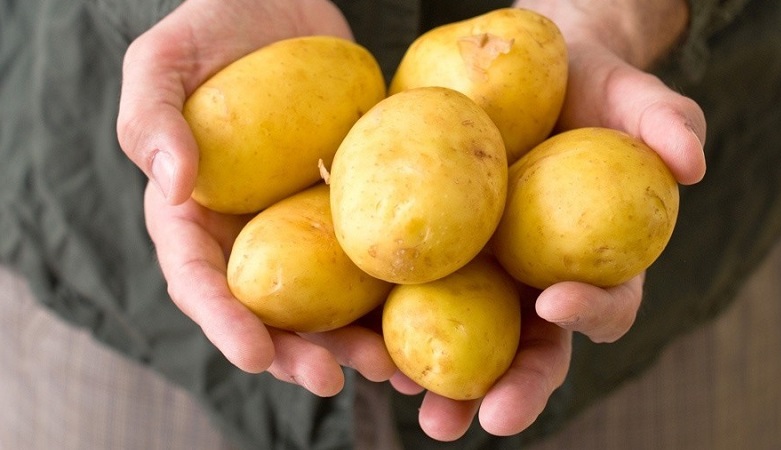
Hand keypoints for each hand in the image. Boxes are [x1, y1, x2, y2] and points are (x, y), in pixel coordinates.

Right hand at [119, 0, 395, 394]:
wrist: (284, 6)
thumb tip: (172, 187)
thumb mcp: (165, 60)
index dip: (222, 322)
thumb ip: (152, 119)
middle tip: (331, 378)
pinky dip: (395, 292)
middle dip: (295, 351)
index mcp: (196, 215)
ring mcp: (305, 224)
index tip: (255, 354)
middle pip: (267, 308)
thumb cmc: (215, 28)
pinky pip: (373, 255)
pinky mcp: (355, 207)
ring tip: (391, 369)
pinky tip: (427, 315)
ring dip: (353, 341)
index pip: (199, 279)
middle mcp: (251, 232)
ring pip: (326, 298)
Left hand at [396, 0, 707, 439]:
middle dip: (516, 387)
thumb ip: (666, 121)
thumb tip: (692, 164)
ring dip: (447, 383)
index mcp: (595, 262)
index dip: (590, 311)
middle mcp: (540, 282)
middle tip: (489, 417)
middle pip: (534, 349)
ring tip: (423, 406)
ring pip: (470, 342)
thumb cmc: (589, 88)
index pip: (605, 303)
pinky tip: (370, 345)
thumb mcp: (629, 94)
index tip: (556, 300)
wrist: (528, 73)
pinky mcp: (438, 258)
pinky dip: (395, 329)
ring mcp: (487, 276)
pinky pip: (416, 299)